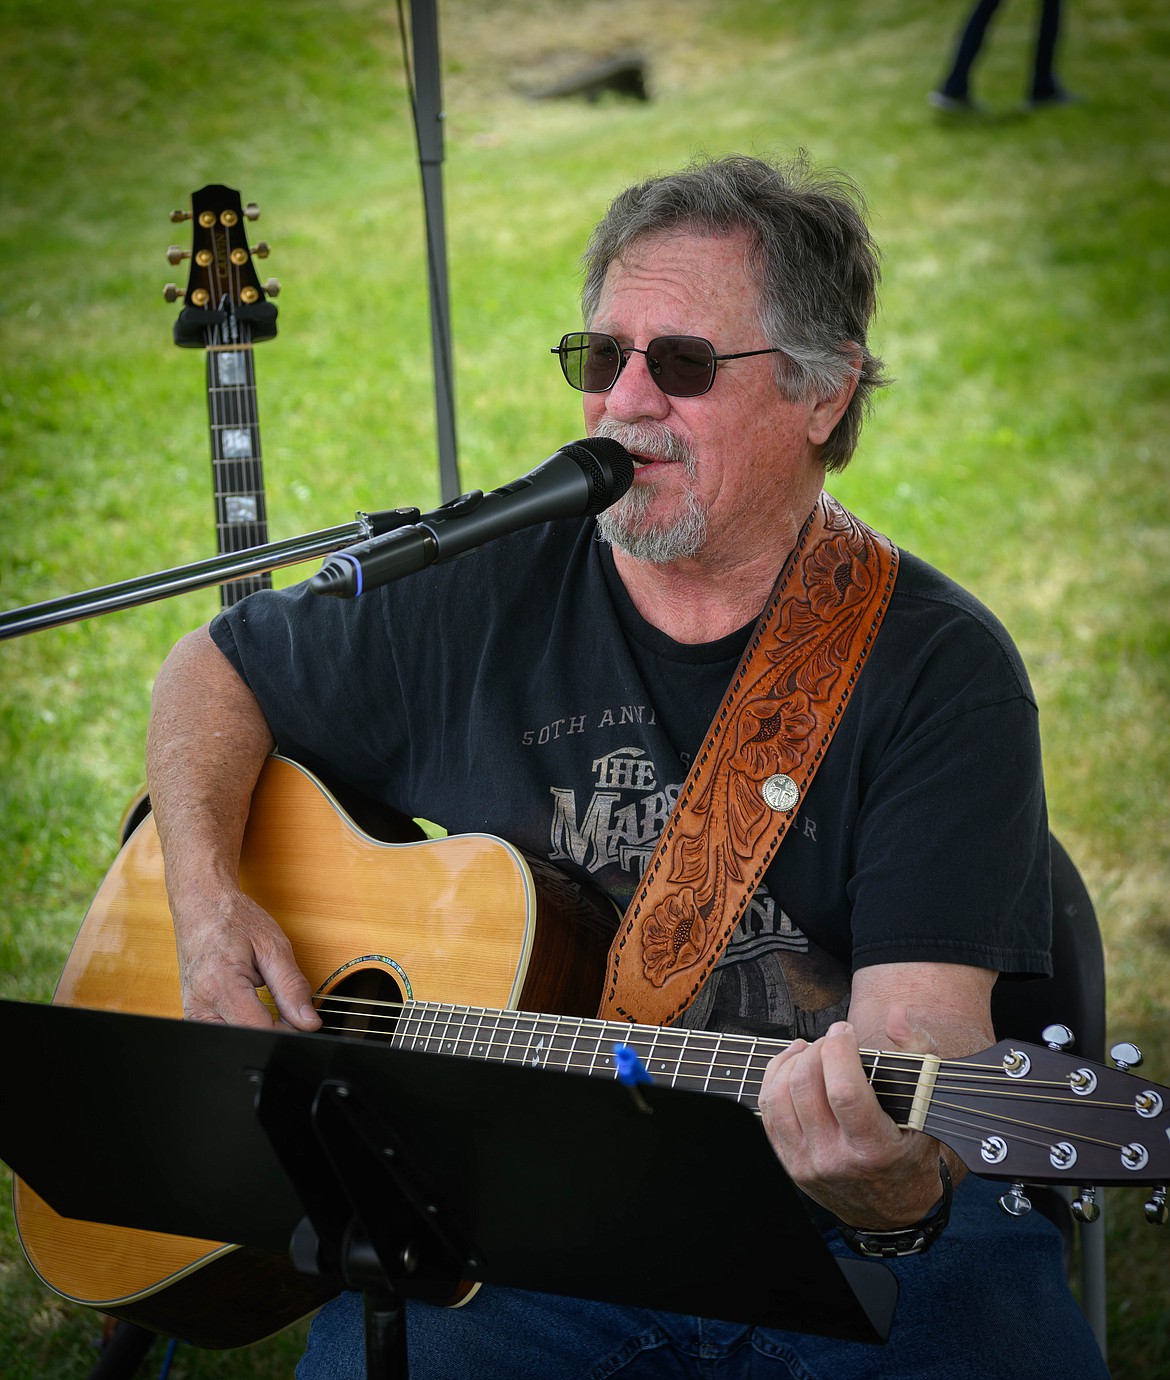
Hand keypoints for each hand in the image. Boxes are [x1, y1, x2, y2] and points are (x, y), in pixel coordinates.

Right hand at [173, 883, 321, 1032]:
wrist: (201, 905)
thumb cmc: (234, 918)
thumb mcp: (273, 946)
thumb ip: (292, 987)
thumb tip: (308, 1022)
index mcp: (220, 985)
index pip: (260, 1030)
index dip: (288, 1029)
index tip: (303, 1019)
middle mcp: (200, 1005)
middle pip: (247, 1038)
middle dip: (275, 1030)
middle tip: (286, 1005)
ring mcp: (193, 1012)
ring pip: (237, 1038)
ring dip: (258, 1027)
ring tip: (265, 999)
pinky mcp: (194, 1014)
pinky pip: (225, 1031)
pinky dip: (244, 1022)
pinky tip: (251, 1004)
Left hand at [757, 1005, 942, 1228]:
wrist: (891, 1210)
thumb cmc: (910, 1151)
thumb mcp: (926, 1106)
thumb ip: (917, 1054)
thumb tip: (897, 1016)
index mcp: (874, 1148)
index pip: (844, 1092)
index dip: (839, 1051)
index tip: (845, 1033)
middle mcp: (835, 1159)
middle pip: (806, 1087)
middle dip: (816, 1050)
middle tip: (832, 1041)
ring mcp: (806, 1163)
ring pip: (779, 1097)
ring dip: (790, 1061)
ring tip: (809, 1049)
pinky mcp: (787, 1162)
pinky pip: (767, 1111)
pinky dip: (774, 1079)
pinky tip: (791, 1065)